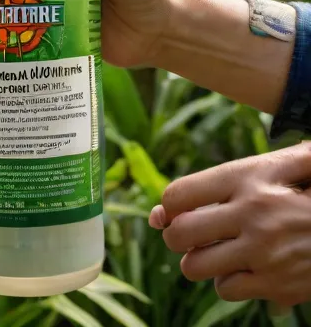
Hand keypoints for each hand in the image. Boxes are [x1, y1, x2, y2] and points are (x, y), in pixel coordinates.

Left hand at [150, 144, 310, 305]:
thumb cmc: (307, 190)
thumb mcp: (278, 165)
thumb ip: (219, 181)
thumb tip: (160, 212)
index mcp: (247, 178)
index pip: (178, 195)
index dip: (167, 207)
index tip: (171, 212)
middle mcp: (252, 215)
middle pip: (180, 235)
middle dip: (175, 236)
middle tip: (186, 234)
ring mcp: (264, 253)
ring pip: (196, 267)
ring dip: (198, 261)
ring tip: (213, 251)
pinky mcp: (278, 284)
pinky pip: (227, 290)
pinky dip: (227, 282)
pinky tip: (242, 268)